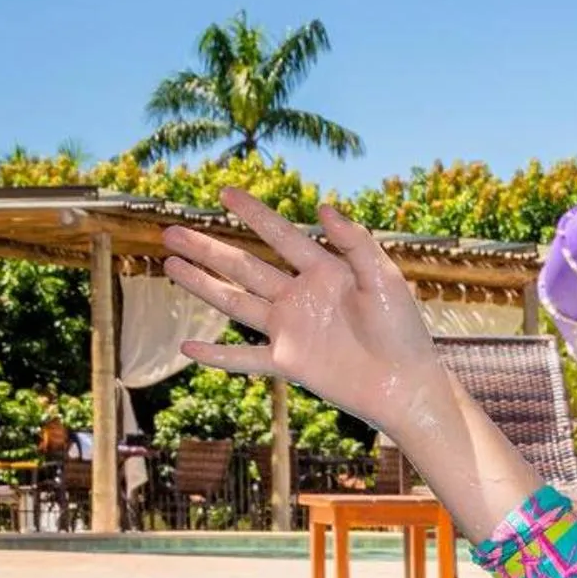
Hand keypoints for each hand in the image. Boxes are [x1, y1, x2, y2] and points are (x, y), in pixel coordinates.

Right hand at [160, 190, 449, 437]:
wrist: (406, 385)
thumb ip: (356, 244)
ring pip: (237, 303)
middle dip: (208, 249)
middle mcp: (302, 297)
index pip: (282, 236)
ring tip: (170, 265)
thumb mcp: (385, 280)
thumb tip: (323, 207)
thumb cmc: (404, 332)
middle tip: (171, 231)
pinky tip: (188, 347)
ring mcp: (292, 330)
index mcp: (326, 272)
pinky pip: (246, 358)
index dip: (254, 214)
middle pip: (245, 267)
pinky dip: (217, 355)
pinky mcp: (290, 363)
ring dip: (203, 285)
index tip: (225, 192)